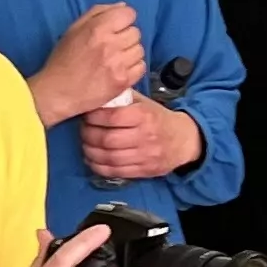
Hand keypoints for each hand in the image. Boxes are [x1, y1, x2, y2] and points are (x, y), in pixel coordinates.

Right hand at [34, 3, 146, 124]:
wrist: (58, 92)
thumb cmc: (63, 60)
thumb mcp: (74, 29)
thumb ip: (98, 12)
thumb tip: (122, 6)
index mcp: (97, 28)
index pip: (129, 14)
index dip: (123, 20)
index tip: (116, 28)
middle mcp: (110, 44)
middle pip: (136, 32)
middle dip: (126, 37)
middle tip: (112, 46)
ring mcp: (118, 64)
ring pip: (140, 49)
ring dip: (130, 53)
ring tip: (115, 59)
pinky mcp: (123, 81)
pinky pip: (141, 67)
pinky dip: (133, 68)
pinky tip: (119, 70)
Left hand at [76, 100, 201, 184]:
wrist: (184, 140)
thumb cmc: (158, 118)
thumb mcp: (144, 103)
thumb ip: (122, 99)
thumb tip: (96, 94)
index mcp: (144, 115)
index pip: (112, 117)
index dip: (93, 117)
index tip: (86, 115)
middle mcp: (145, 136)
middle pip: (107, 139)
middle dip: (88, 135)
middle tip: (83, 130)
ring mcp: (145, 156)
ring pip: (109, 158)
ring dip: (91, 152)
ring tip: (85, 145)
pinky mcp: (144, 170)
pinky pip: (116, 172)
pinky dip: (99, 167)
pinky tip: (92, 160)